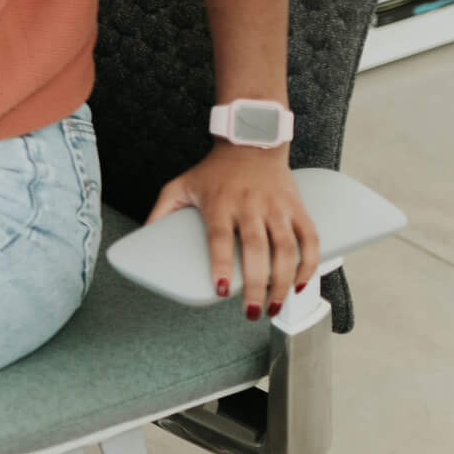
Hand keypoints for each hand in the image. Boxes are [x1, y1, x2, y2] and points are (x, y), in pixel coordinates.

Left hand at [146, 144, 318, 320]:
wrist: (251, 141)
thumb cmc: (213, 170)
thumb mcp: (180, 185)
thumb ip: (162, 211)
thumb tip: (143, 237)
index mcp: (220, 203)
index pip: (220, 237)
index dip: (219, 264)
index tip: (218, 289)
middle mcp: (250, 206)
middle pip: (256, 249)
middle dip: (256, 284)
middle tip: (252, 311)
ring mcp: (277, 207)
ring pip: (286, 248)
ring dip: (283, 280)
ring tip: (275, 306)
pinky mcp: (297, 208)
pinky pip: (309, 238)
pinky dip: (309, 262)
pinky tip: (300, 282)